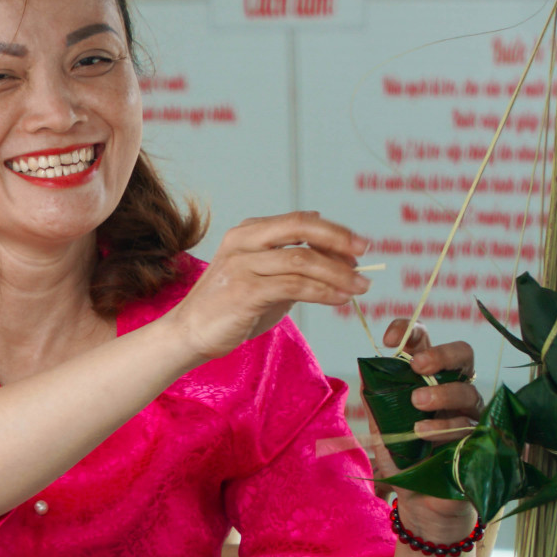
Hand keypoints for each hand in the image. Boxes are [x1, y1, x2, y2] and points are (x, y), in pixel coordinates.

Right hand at [168, 213, 369, 365]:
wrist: (190, 334)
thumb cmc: (229, 307)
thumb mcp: (264, 278)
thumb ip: (292, 261)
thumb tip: (333, 244)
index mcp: (248, 233)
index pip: (298, 221)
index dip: (333, 230)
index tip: (360, 245)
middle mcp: (243, 242)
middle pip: (300, 229)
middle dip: (339, 240)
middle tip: (365, 255)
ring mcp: (241, 265)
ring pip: (302, 260)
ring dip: (338, 273)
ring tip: (359, 288)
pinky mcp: (244, 291)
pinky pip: (294, 286)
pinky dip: (323, 292)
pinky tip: (339, 300)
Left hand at [377, 320, 481, 541]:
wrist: (420, 504)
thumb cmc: (405, 459)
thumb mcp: (383, 429)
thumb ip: (377, 402)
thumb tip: (368, 370)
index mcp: (430, 380)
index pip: (428, 345)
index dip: (412, 333)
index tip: (390, 339)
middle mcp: (456, 393)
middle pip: (464, 356)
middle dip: (440, 355)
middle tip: (416, 366)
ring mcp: (472, 417)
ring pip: (469, 392)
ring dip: (441, 394)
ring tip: (416, 404)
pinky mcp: (482, 444)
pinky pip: (471, 428)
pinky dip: (446, 429)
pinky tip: (425, 434)